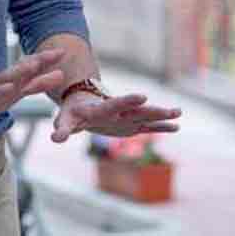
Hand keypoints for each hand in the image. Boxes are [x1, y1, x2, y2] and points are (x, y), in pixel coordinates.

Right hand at [0, 49, 65, 124]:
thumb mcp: (16, 93)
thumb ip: (36, 84)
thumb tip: (60, 75)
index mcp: (12, 80)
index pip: (30, 67)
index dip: (46, 60)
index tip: (63, 51)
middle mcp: (2, 82)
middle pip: (23, 69)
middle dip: (40, 61)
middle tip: (57, 53)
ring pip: (7, 79)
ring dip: (21, 71)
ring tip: (35, 64)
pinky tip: (9, 87)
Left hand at [51, 91, 181, 142]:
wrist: (82, 103)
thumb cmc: (72, 112)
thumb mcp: (65, 119)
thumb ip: (62, 128)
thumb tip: (55, 139)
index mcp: (101, 108)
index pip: (115, 104)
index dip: (128, 101)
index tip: (143, 97)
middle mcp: (118, 111)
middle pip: (137, 110)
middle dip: (153, 111)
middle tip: (171, 110)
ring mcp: (126, 116)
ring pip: (146, 116)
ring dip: (162, 116)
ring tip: (179, 113)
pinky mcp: (131, 124)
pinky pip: (148, 125)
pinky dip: (161, 126)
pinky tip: (176, 127)